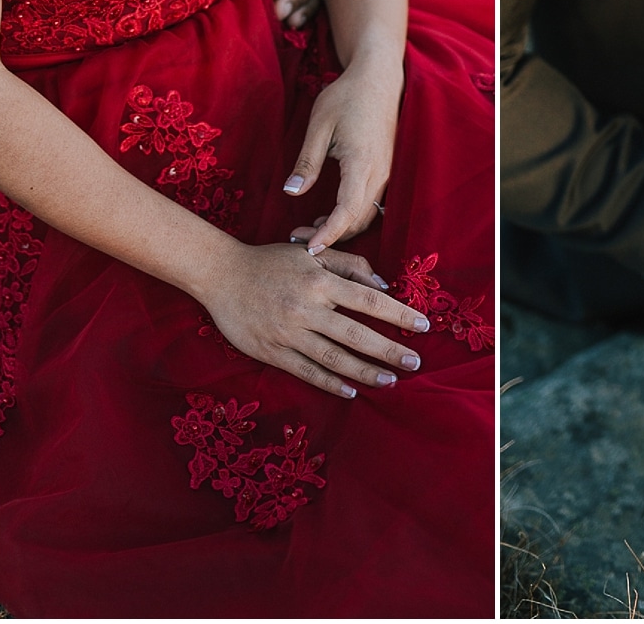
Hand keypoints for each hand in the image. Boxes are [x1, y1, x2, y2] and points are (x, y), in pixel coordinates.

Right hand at [202, 240, 430, 397]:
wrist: (221, 274)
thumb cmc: (271, 261)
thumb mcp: (311, 253)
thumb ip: (349, 264)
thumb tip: (383, 284)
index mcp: (319, 280)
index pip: (367, 299)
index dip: (397, 313)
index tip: (422, 325)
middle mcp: (306, 308)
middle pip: (355, 333)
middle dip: (388, 350)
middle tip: (414, 362)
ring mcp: (288, 332)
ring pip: (333, 357)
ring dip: (364, 371)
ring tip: (390, 381)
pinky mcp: (272, 351)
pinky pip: (306, 371)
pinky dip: (330, 382)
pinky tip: (351, 390)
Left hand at [283, 58, 402, 253]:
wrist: (378, 79)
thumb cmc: (346, 97)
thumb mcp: (319, 125)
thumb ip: (307, 161)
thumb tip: (291, 192)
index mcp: (362, 162)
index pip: (347, 212)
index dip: (328, 234)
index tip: (308, 248)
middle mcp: (380, 172)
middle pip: (359, 220)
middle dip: (330, 236)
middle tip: (298, 237)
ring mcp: (387, 172)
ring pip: (367, 214)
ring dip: (342, 227)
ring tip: (310, 227)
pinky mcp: (387, 170)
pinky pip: (372, 203)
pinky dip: (352, 216)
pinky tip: (329, 212)